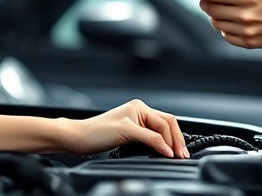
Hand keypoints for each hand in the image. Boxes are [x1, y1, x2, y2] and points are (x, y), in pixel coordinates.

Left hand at [69, 100, 188, 157]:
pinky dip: (159, 145)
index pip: (165, 122)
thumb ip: (150, 138)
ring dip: (169, 143)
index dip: (173, 138)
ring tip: (175, 155)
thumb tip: (167, 148)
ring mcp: (136, 123)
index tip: (176, 154)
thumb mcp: (127, 132)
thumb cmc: (97, 131)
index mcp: (140, 107)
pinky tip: (162, 152)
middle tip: (182, 155)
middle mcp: (140, 112)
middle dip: (176, 140)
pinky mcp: (132, 133)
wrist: (79, 138)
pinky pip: (152, 138)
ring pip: (160, 132)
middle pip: (166, 125)